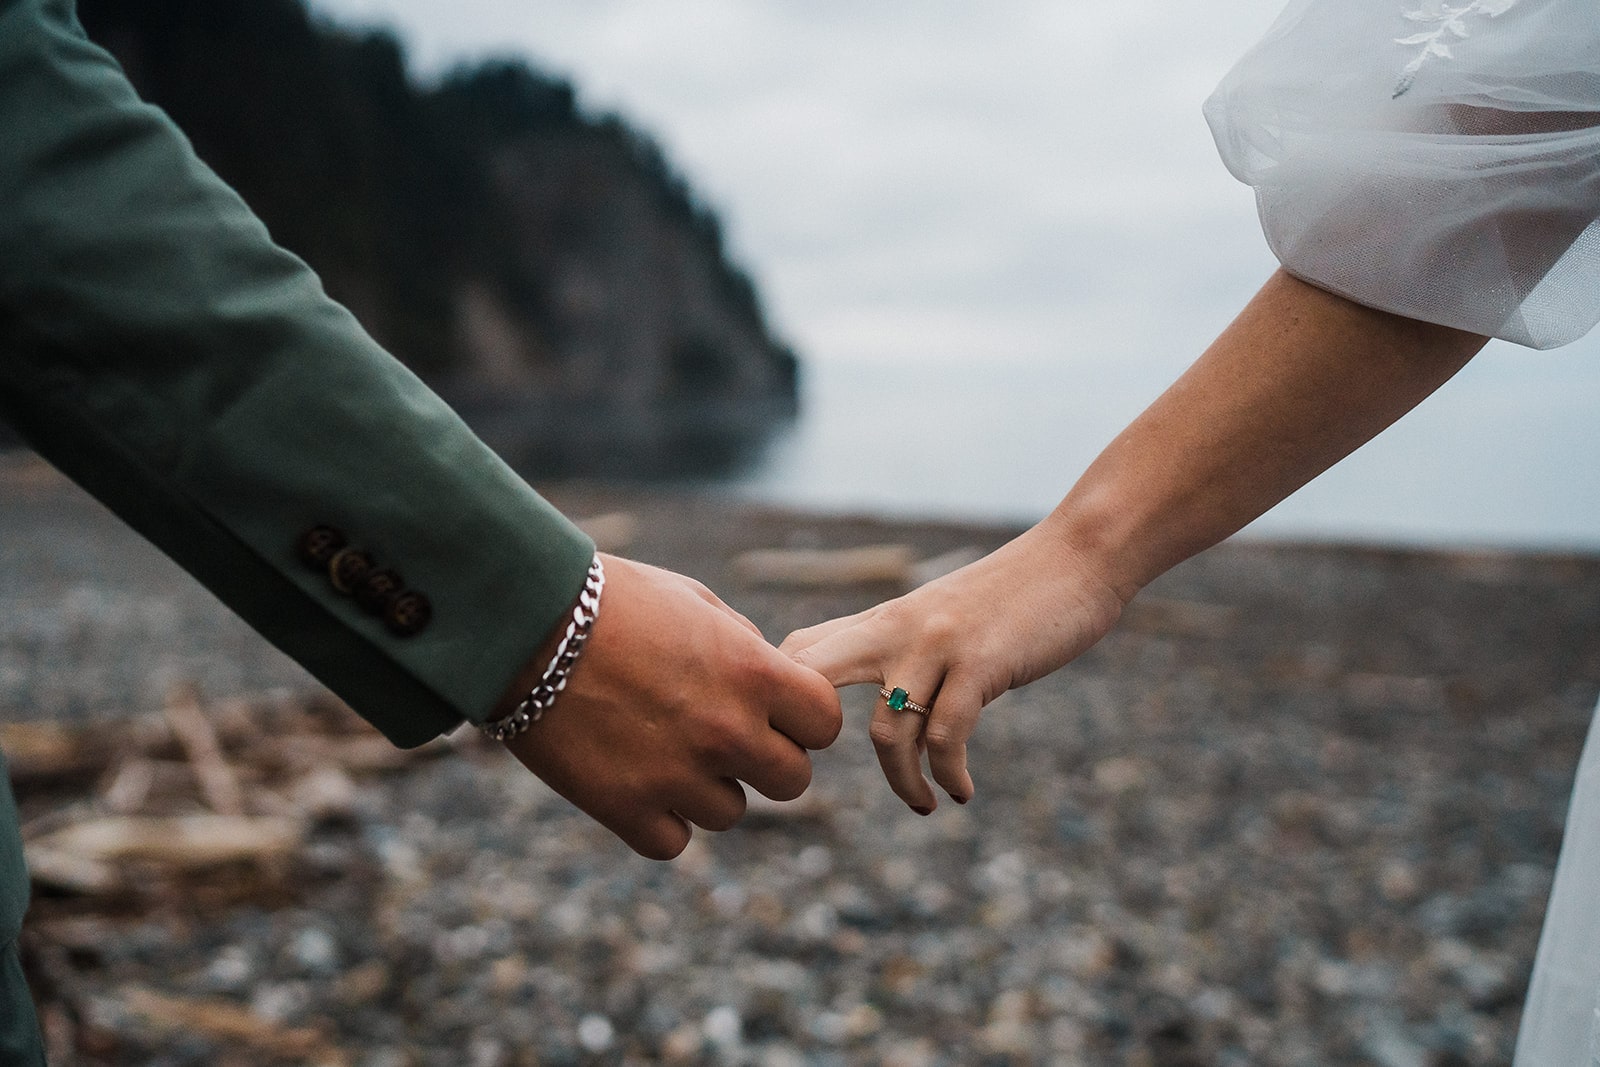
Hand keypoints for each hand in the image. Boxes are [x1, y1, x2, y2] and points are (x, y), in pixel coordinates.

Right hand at [501, 555, 841, 858]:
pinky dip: (657, 819)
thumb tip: (772, 685)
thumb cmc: (611, 599)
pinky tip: (633, 778)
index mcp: (753, 673)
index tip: (774, 710)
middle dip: (764, 759)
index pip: (825, 723)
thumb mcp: (695, 602)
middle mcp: (728, 731)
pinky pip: (672, 840)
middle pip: (792, 780)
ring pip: (730, 813)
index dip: (803, 719)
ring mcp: (678, 776)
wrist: (523, 621)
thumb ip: (746, 649)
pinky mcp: (625, 809)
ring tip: (660, 744)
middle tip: (719, 733)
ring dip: (706, 788)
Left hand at [781, 523, 1124, 812]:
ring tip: (922, 803)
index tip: (794, 745)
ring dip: (902, 781)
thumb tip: (887, 716)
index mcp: (881, 619)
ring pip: (888, 732)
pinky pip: (946, 738)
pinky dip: (949, 775)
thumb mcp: (940, 617)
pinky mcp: (979, 662)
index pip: (799, 648)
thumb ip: (904, 650)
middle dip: (798, 731)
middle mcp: (895, 628)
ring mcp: (935, 644)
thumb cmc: (1012, 596)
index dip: (779, 695)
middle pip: (811, 675)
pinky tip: (961, 791)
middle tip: (817, 777)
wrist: (1076, 558)